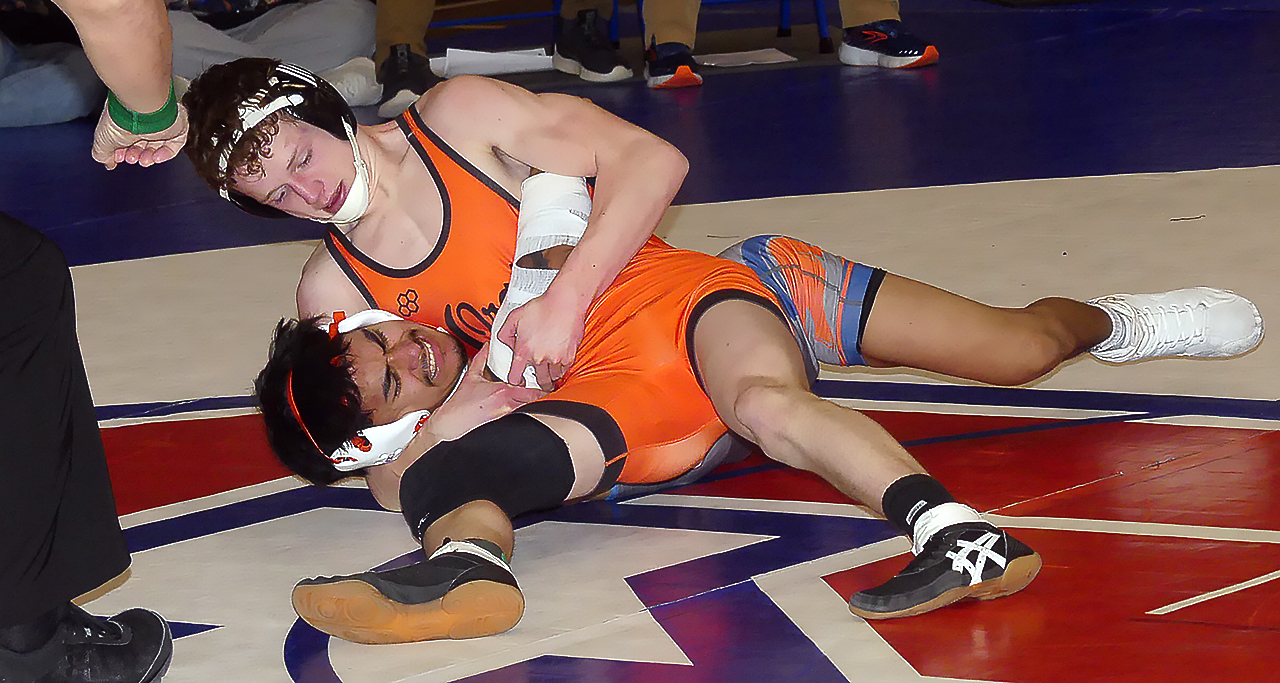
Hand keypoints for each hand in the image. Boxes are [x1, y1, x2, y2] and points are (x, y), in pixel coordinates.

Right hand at [91, 100, 189, 169]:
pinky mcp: (177, 125)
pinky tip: (156, 157)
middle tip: (131, 158)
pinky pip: (175, 143)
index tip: (118, 158)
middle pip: (143, 143)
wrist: (140, 110)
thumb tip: (108, 163)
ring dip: (150, 156)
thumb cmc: (120, 119)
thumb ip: (103, 155)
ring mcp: (160, 121)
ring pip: (158, 144)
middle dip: (136, 154)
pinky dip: (166, 153)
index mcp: (125, 118)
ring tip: (143, 160)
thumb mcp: (103, 142)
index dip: (122, 152)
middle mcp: (143, 118)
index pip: (126, 139)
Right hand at [427, 343, 546, 439]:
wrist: (449, 426)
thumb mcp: (471, 379)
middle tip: (541, 394)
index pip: (533, 390)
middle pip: (536, 402)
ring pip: (530, 412)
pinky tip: (519, 415)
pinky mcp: (504, 428)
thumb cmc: (458, 407)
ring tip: (532, 404)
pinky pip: (520, 421)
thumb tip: (485, 348)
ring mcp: (507, 418)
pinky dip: (524, 417)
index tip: (543, 386)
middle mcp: (508, 405)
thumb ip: (480, 361)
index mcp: (503, 392)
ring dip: (532, 407)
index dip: (541, 388)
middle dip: (540, 398)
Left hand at [496, 287, 586, 389]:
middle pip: (538, 380)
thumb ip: (504, 333)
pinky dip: (561, 369)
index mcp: (524, 350)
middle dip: (537, 380)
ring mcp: (555, 358)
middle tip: (537, 377)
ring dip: (550, 375)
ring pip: (552, 377)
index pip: (515, 376)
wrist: (565, 302)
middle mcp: (539, 357)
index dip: (515, 380)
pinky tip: (559, 362)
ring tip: (548, 370)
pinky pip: (564, 370)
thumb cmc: (543, 307)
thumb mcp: (515, 317)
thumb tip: (506, 344)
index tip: (518, 380)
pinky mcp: (569, 356)